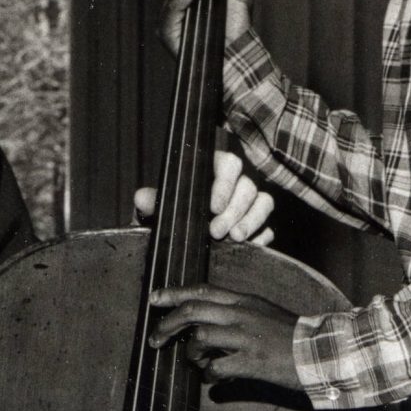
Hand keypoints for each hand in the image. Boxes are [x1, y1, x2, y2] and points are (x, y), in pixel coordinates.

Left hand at [131, 150, 275, 245]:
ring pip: (263, 203)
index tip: (213, 206)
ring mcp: (251, 205)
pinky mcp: (260, 226)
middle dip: (234, 210)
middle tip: (217, 231)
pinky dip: (262, 236)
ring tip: (235, 239)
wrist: (181, 238)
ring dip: (251, 221)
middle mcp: (238, 184)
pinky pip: (269, 227)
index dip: (224, 184)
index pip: (229, 165)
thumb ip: (154, 200)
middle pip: (248, 187)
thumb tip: (141, 197)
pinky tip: (251, 246)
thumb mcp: (162, 206)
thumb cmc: (175, 213)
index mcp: (215, 170)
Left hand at [147, 286, 304, 390]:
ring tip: (197, 362)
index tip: (154, 299)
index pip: (201, 290)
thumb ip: (236, 313)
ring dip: (191, 353)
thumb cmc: (291, 335)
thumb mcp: (262, 313)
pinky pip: (216, 367)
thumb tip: (207, 323)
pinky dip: (209, 374)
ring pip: (200, 337)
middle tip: (155, 338)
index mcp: (244, 301)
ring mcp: (246, 338)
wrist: (320, 351)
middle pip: (193, 311)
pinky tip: (214, 378)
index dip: (174, 293)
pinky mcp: (251, 362)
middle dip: (167, 324)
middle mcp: (242, 314)